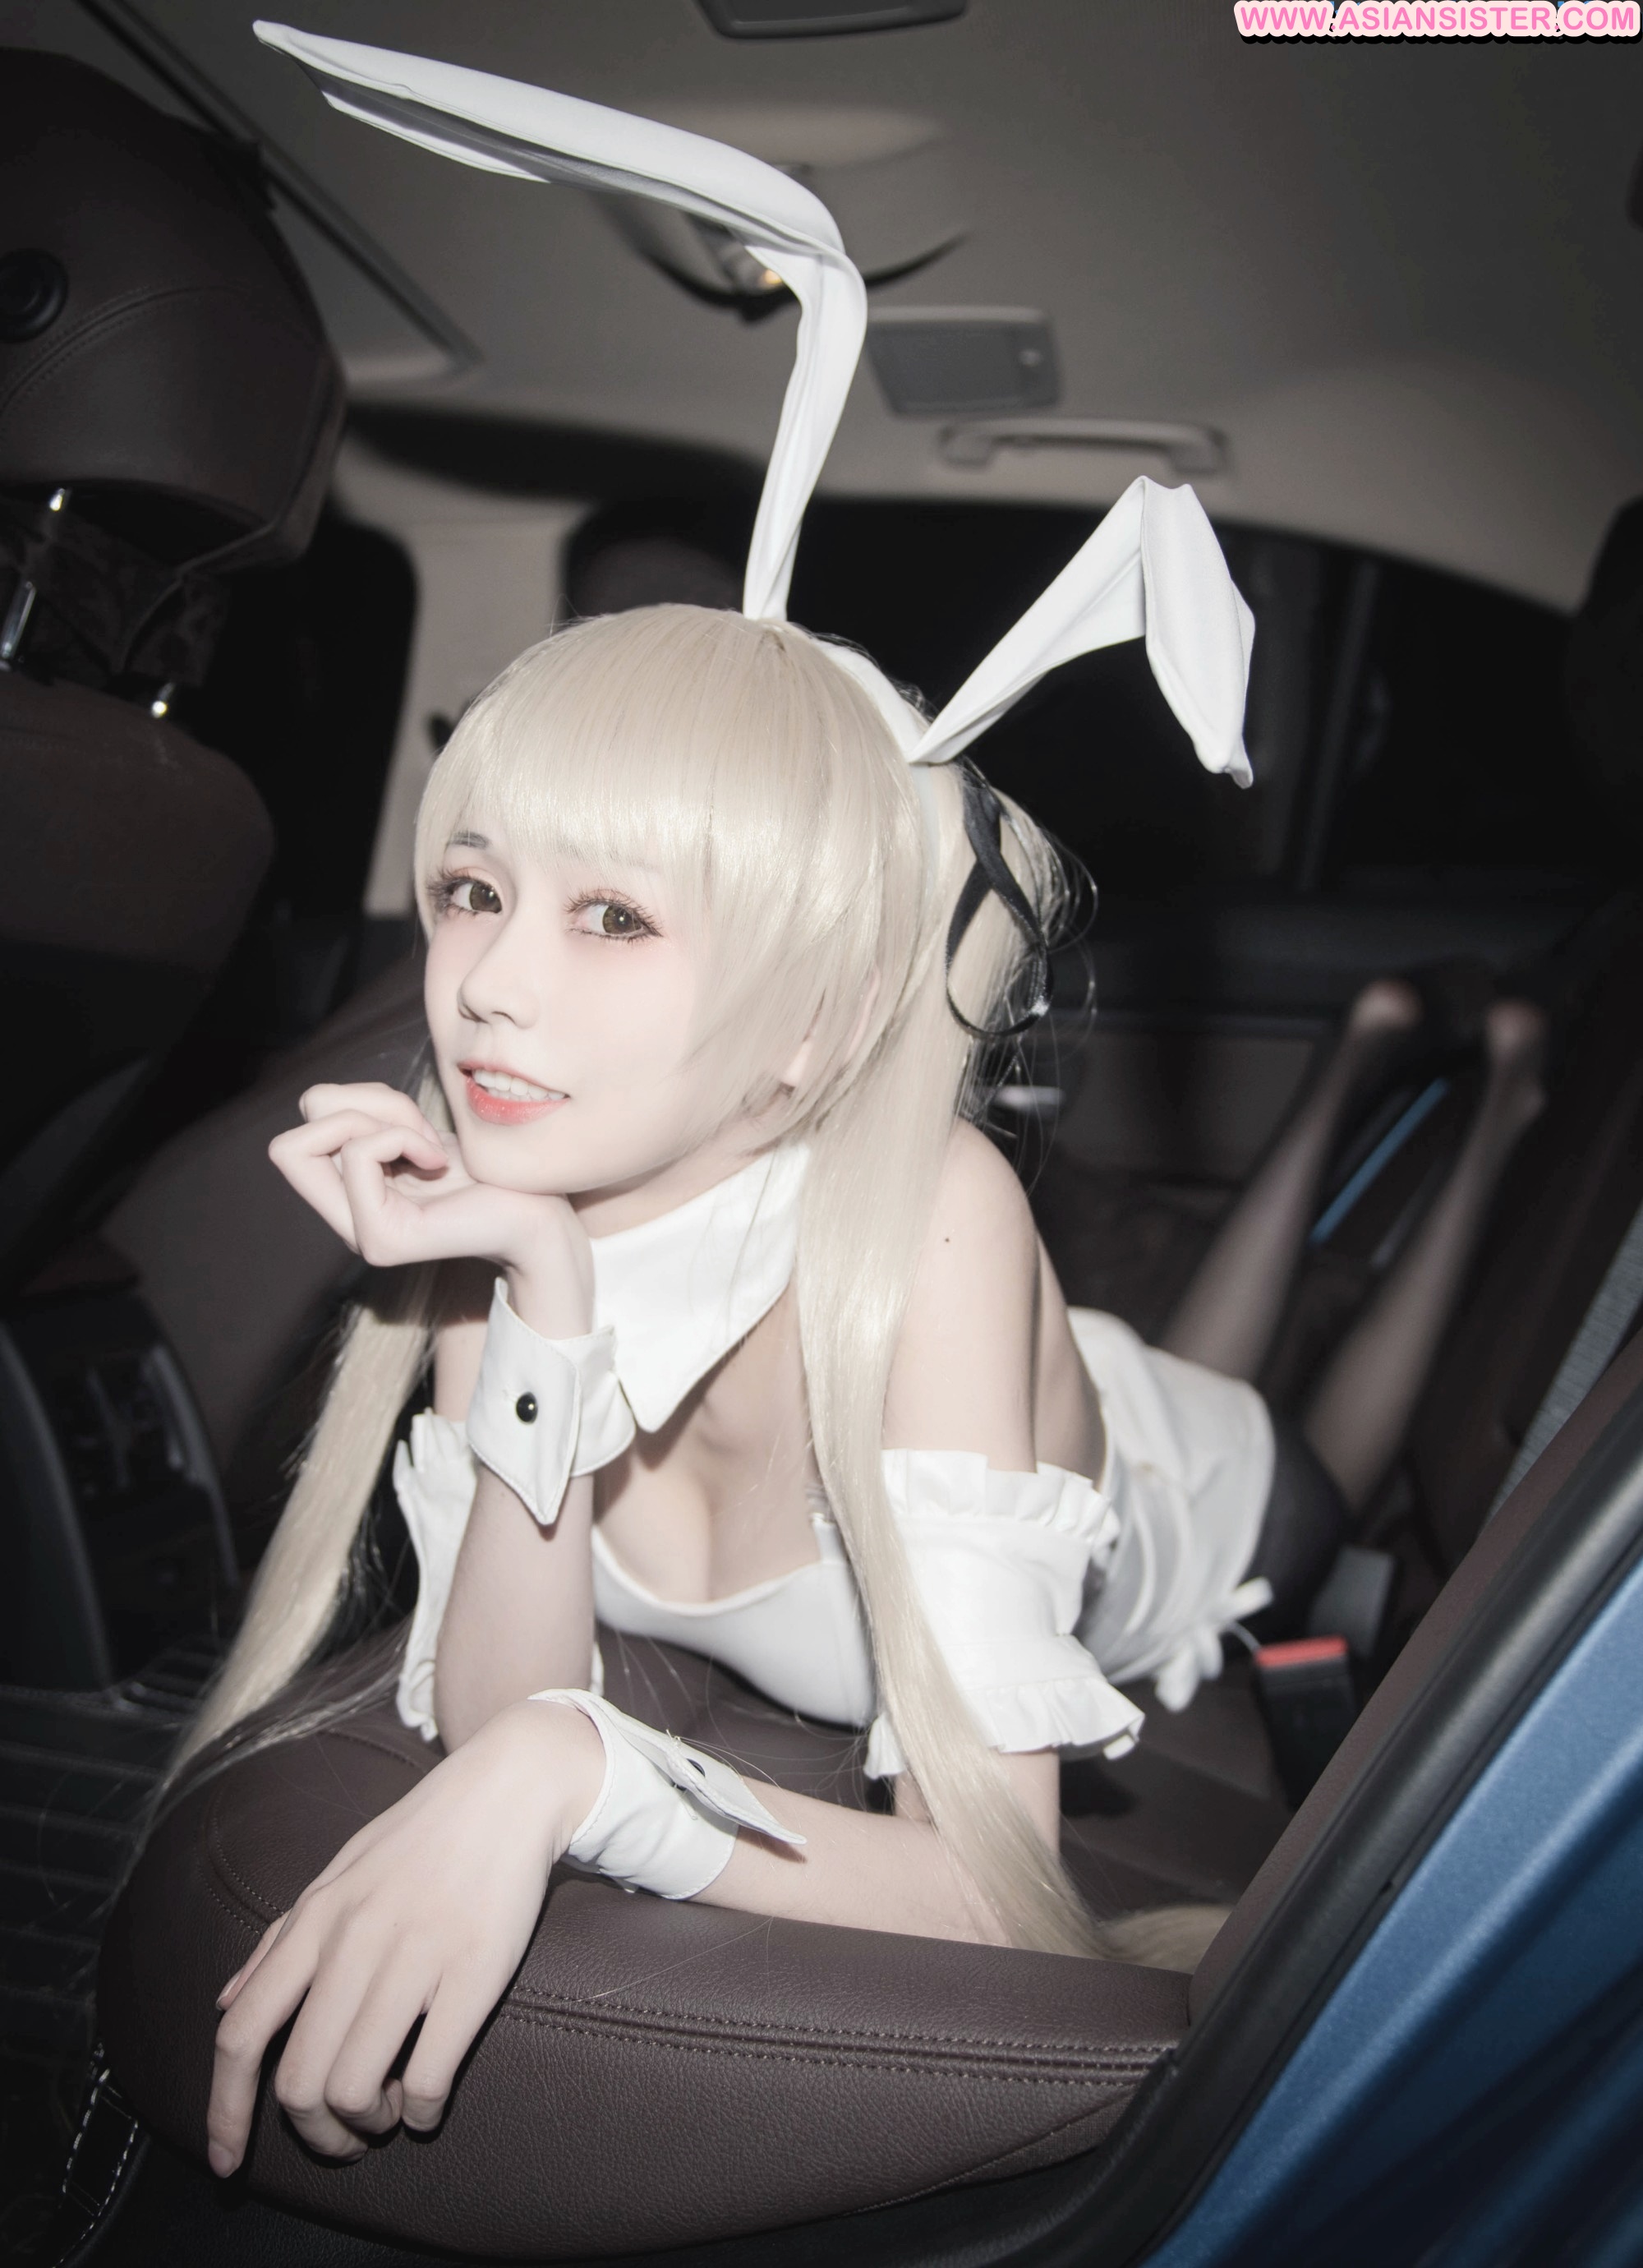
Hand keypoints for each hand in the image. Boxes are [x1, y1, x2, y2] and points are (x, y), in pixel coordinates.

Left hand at [207, 1698, 604, 2174]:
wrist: (508, 1788)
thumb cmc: (420, 1837)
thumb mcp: (337, 1874)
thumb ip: (279, 1941)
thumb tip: (225, 2004)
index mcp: (314, 1920)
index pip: (241, 2033)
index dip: (225, 2111)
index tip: (228, 2164)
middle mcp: (353, 1940)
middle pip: (297, 2082)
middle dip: (316, 2134)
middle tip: (345, 2135)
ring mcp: (415, 1955)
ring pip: (355, 2090)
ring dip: (368, 2126)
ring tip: (390, 2109)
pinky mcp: (475, 1971)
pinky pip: (427, 2078)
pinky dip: (420, 2113)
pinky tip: (428, 2100)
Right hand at [270, 1083, 592, 1333]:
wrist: (540, 1212)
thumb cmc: (487, 1169)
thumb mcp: (414, 1130)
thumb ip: (364, 1118)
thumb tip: (319, 1102)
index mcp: (349, 1198)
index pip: (292, 1140)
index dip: (344, 1108)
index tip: (404, 1121)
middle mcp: (345, 1222)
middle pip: (287, 1144)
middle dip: (352, 1112)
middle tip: (416, 1130)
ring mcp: (359, 1235)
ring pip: (317, 1140)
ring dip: (384, 1119)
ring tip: (432, 1145)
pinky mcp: (381, 1240)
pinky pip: (360, 1154)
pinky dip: (401, 1135)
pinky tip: (439, 1160)